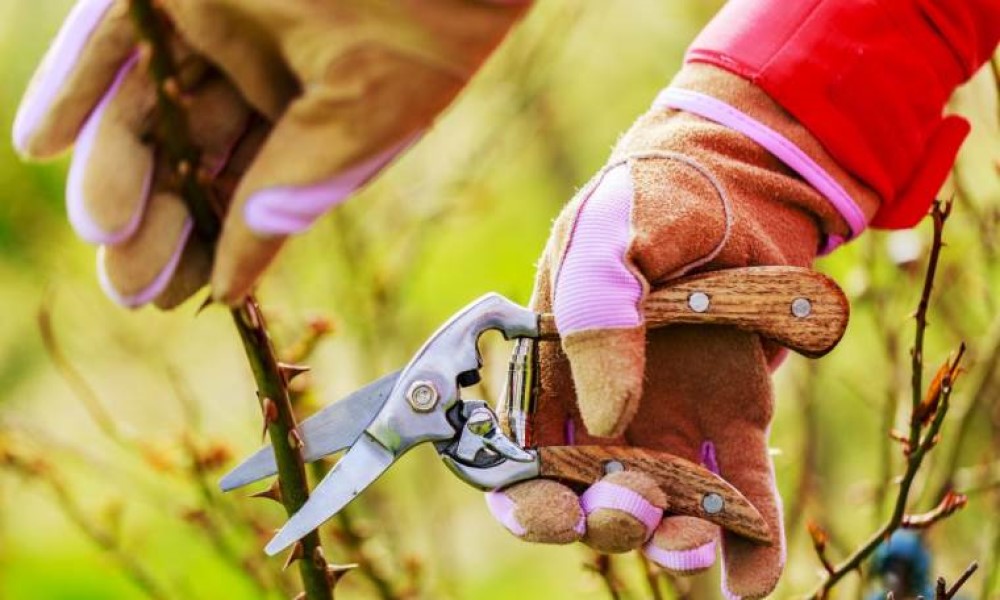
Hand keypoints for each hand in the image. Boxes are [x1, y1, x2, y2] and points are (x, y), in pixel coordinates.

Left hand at [14, 0, 527, 307]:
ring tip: (103, 230)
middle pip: (191, 155)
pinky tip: (43, 144)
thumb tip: (233, 285)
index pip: (250, 187)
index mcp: (316, 108)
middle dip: (160, 221)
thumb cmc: (427, 25)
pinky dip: (75, 87)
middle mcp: (260, 67)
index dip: (213, 244)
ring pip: (148, 106)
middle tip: (130, 284)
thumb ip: (291, 195)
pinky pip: (111, 36)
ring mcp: (215, 21)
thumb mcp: (361, 123)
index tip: (179, 299)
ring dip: (115, 170)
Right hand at [487, 65, 858, 598]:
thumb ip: (594, 310)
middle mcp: (605, 410)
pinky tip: (752, 576)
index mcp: (553, 372)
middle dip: (604, 522)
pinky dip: (748, 542)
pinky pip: (740, 493)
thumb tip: (608, 417)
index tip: (557, 511)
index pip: (522, 458)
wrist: (740, 183)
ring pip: (663, 508)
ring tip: (695, 544)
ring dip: (672, 543)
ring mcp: (671, 420)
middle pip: (589, 497)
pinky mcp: (734, 421)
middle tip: (634, 507)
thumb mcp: (611, 234)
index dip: (530, 500)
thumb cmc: (656, 200)